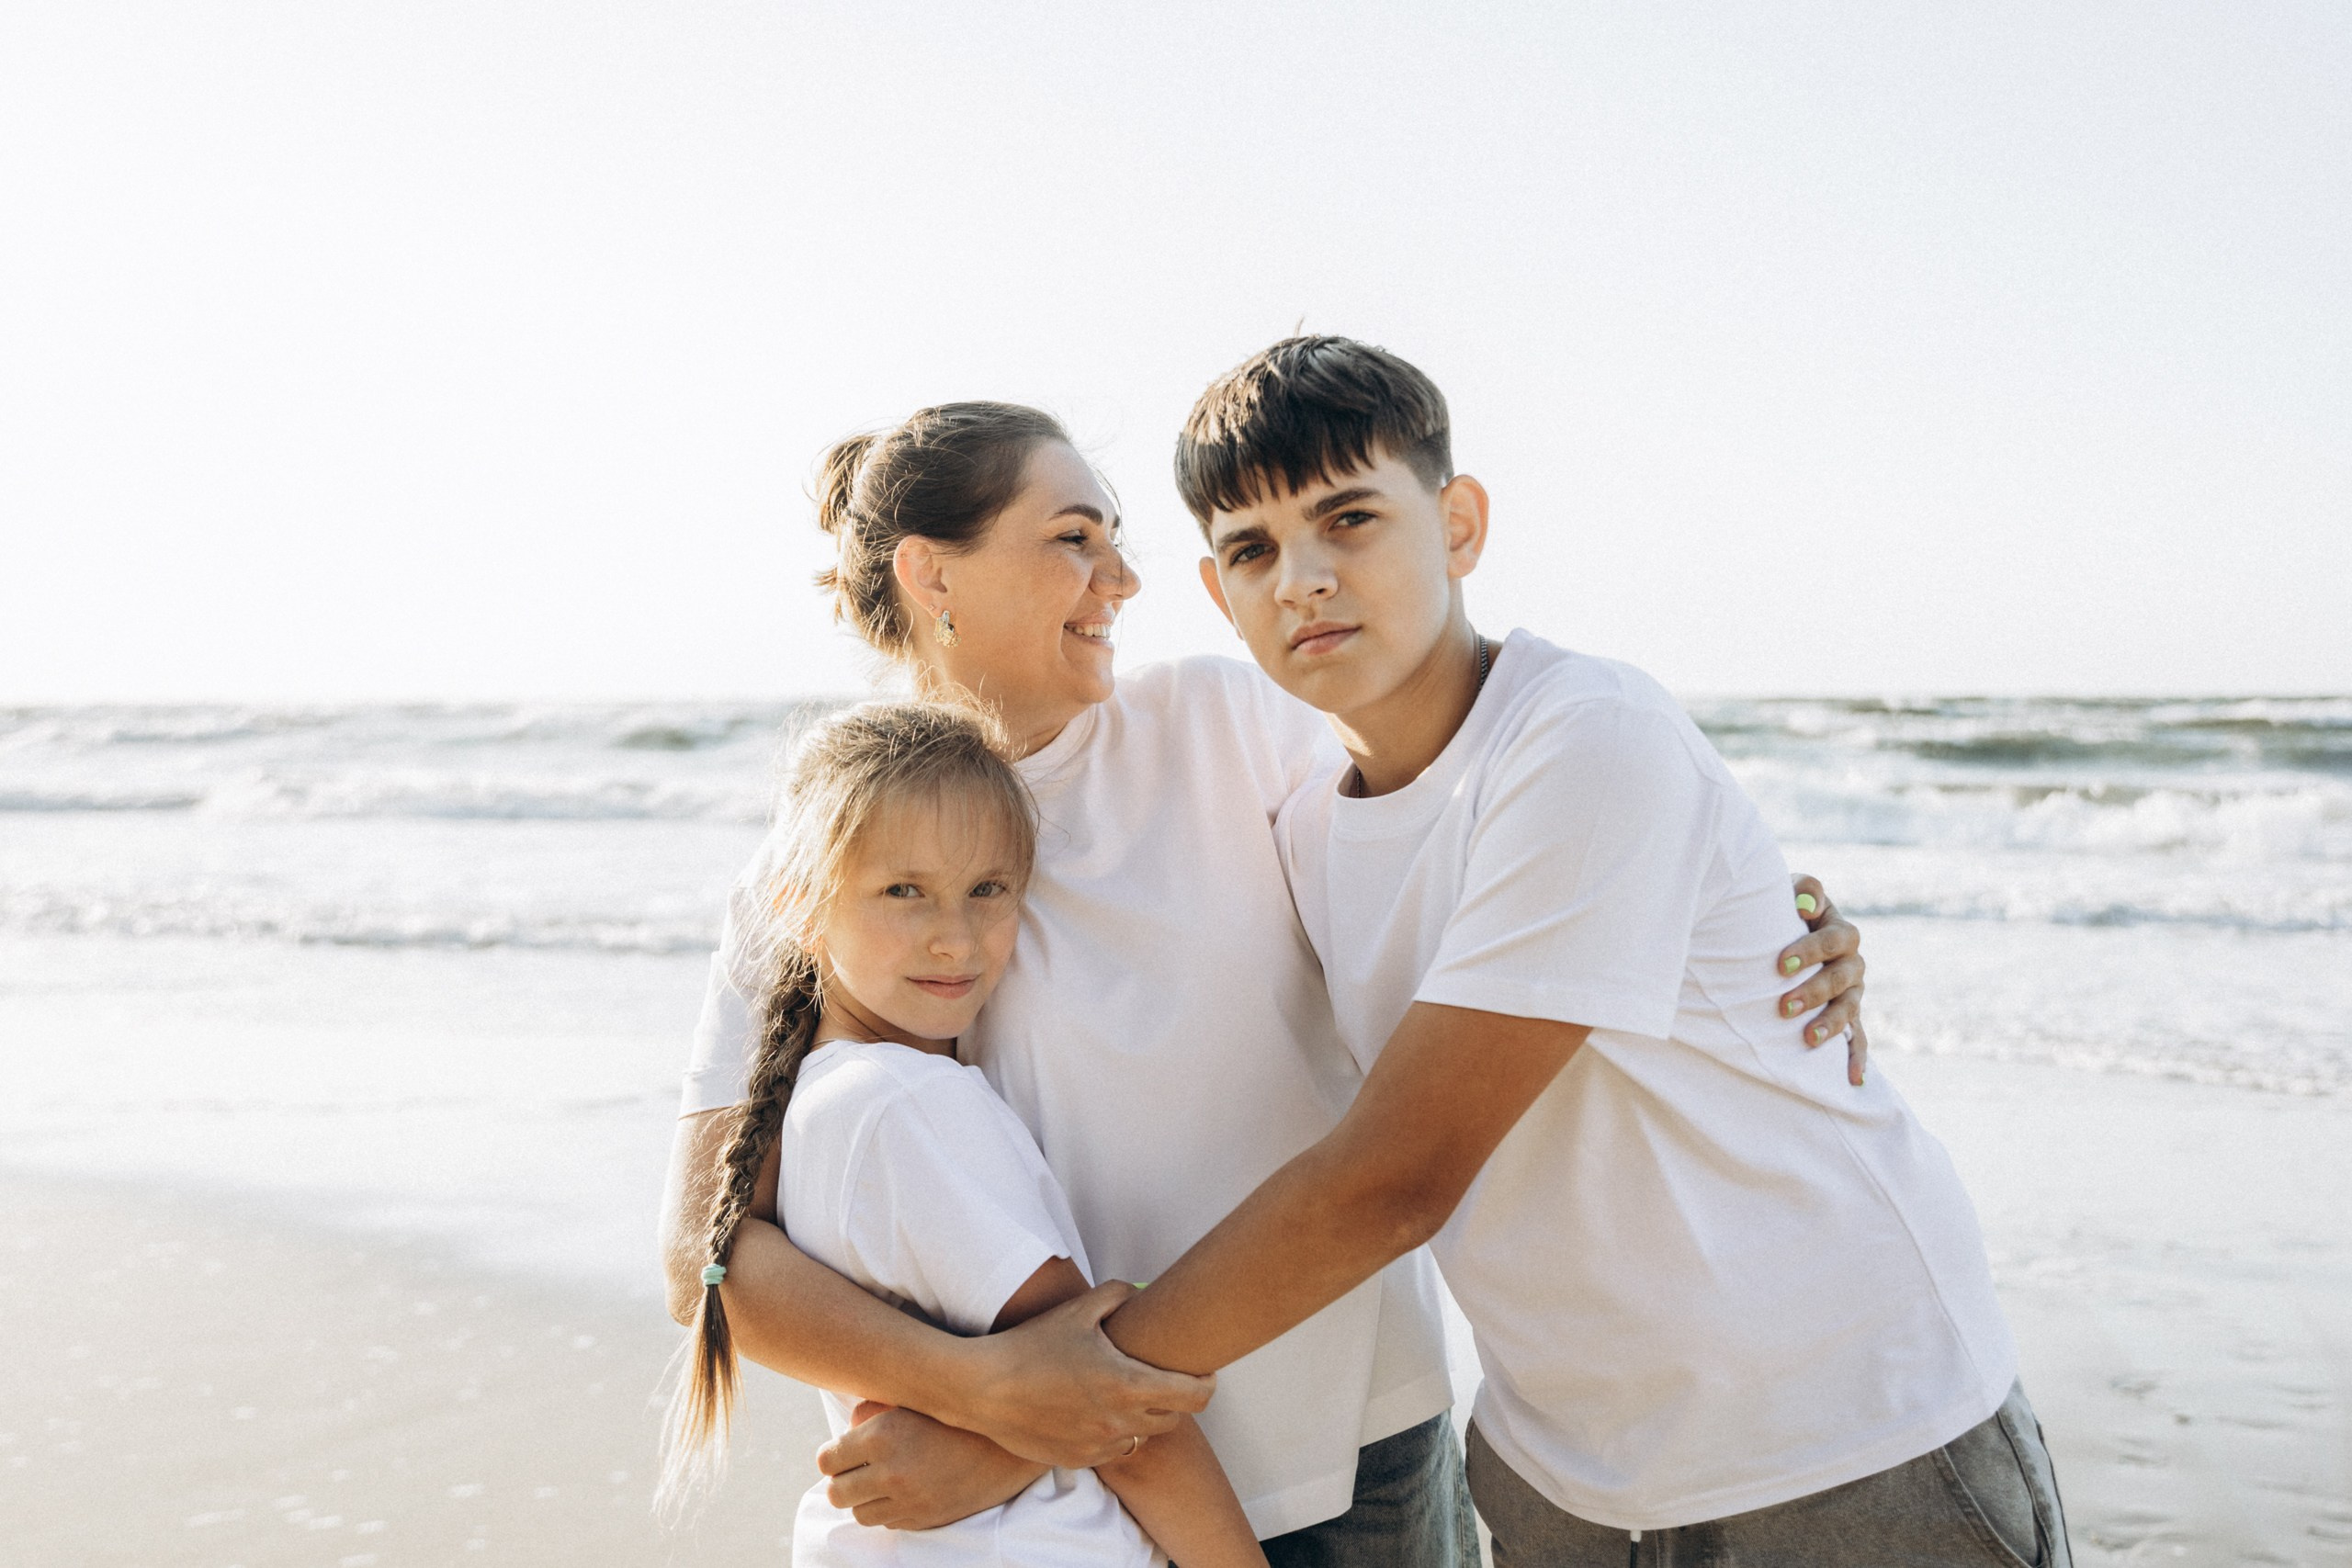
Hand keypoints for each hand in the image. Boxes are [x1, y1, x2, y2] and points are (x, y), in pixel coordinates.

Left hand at [817, 1403, 1044, 1528]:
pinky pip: (888, 1522)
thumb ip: (871, 1411)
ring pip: (859, 1513)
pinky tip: (905, 1489)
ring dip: (864, 1497)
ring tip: (880, 1479)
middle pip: (836, 1493)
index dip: (832, 1454)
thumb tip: (847, 1428)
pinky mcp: (924, 1520)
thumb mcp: (913, 1398)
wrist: (1007, 1445)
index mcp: (883, 1436)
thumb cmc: (958, 1414)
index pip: (827, 1460)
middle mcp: (891, 1473)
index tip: (842, 1450)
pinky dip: (889, 1508)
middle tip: (856, 1467)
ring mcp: (908, 1501)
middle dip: (842, 1479)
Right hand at [956, 1280, 1213, 1467]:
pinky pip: (1115, 1450)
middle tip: (1162, 1377)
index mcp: (1128, 1385)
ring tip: (1127, 1394)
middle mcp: (1120, 1422)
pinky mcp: (1080, 1460)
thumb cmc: (1031, 1346)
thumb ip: (1118, 1295)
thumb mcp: (1077, 1311)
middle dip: (1176, 1398)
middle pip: (1175, 1418)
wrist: (984, 1389)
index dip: (1207, 1384)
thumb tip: (1141, 1292)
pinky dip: (1116, 1434)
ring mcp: (1100, 1445)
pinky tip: (1098, 1412)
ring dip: (1146, 1418)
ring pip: (1145, 1437)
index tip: (1204, 1372)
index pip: (1196, 1396)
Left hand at [1779, 874, 1867, 1086]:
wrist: (1786, 932)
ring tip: (1808, 1039)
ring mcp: (1853, 992)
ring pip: (1850, 1009)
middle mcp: (1852, 963)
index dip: (1810, 951)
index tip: (1780, 965)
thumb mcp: (1789, 891)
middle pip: (1842, 978)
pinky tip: (1854, 1080)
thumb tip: (1806, 903)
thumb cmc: (1783, 910)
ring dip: (1831, 1025)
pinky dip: (1858, 1059)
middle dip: (1814, 992)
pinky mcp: (1849, 1017)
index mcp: (1840, 931)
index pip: (1833, 940)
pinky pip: (1859, 1039)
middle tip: (1783, 1006)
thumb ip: (1803, 890)